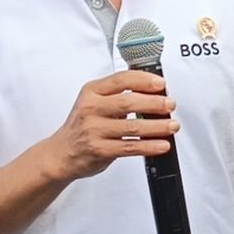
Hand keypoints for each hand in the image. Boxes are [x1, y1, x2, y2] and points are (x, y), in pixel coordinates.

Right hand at [44, 71, 178, 181]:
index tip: (160, 83)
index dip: (144, 80)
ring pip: (133, 127)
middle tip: (170, 104)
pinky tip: (162, 144)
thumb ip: (116, 95)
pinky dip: (150, 146)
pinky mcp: (100, 150)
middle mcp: (91, 109)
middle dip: (154, 103)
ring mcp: (95, 130)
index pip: (121, 80)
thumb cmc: (82, 125)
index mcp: (92, 92)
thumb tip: (153, 92)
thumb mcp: (93, 101)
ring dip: (157, 126)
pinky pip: (130, 148)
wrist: (62, 153)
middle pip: (128, 102)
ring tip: (172, 125)